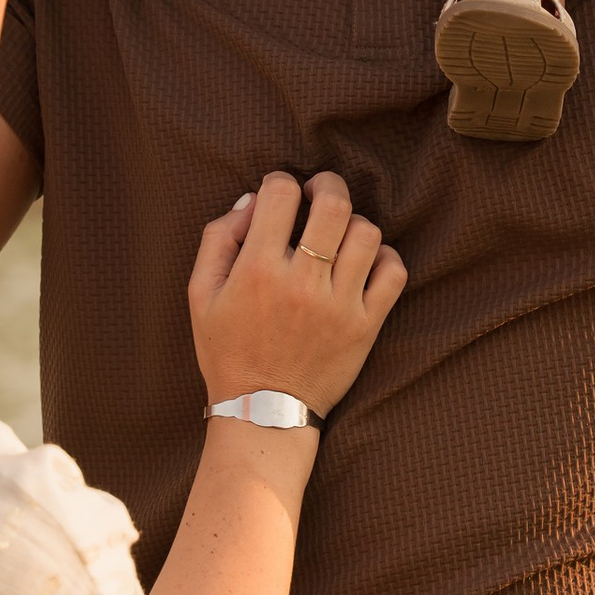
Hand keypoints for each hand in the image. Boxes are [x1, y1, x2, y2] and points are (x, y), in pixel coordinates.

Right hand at [190, 169, 405, 416]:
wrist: (262, 412)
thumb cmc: (227, 350)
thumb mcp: (201, 294)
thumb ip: (219, 238)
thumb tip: (253, 198)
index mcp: (258, 270)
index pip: (281, 194)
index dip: (280, 182)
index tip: (280, 193)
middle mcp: (302, 283)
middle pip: (334, 204)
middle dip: (327, 184)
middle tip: (319, 191)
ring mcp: (339, 305)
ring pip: (367, 233)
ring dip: (353, 223)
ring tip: (338, 234)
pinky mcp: (365, 325)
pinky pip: (393, 272)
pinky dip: (384, 257)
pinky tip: (363, 262)